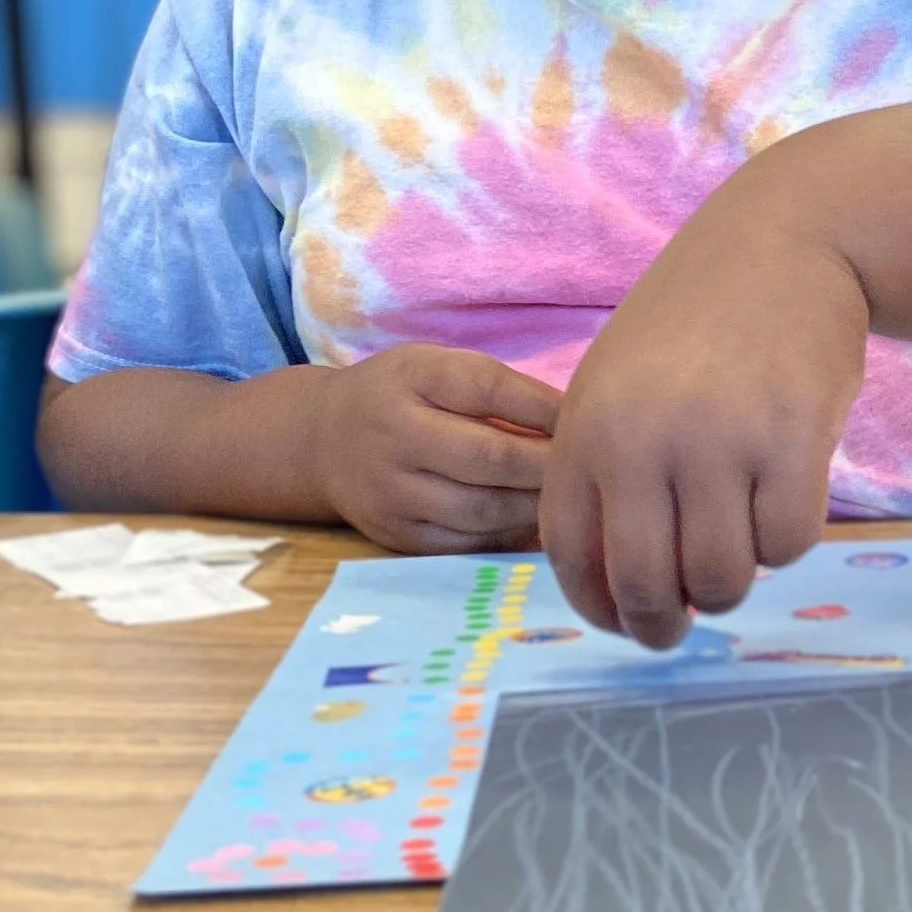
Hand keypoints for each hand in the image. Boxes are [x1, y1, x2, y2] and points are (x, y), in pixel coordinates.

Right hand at [309, 345, 560, 553]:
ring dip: (534, 507)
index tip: (581, 418)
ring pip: (481, 510)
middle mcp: (395, 435)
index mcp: (412, 379)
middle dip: (547, 465)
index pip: (487, 388)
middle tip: (589, 468)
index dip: (543, 406)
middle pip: (488, 457)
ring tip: (563, 498)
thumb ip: (496, 388)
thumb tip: (573, 420)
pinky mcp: (397, 537)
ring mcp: (392, 493)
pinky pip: (466, 543)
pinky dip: (507, 535)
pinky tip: (529, 521)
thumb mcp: (437, 368)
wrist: (322, 442)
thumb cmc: (401, 397)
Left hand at [540, 197, 868, 645]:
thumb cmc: (692, 326)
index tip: (624, 624)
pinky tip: (780, 503)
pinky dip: (786, 545)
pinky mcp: (793, 442)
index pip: (574, 557)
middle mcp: (645, 440)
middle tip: (684, 624)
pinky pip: (787, 545)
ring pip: (723, 577)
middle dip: (664, 625)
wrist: (780, 244)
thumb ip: (608, 475)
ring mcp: (720, 442)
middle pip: (648, 586)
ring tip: (737, 546)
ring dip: (732, 583)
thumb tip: (624, 588)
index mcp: (587, 430)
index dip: (600, 610)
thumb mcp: (615, 386)